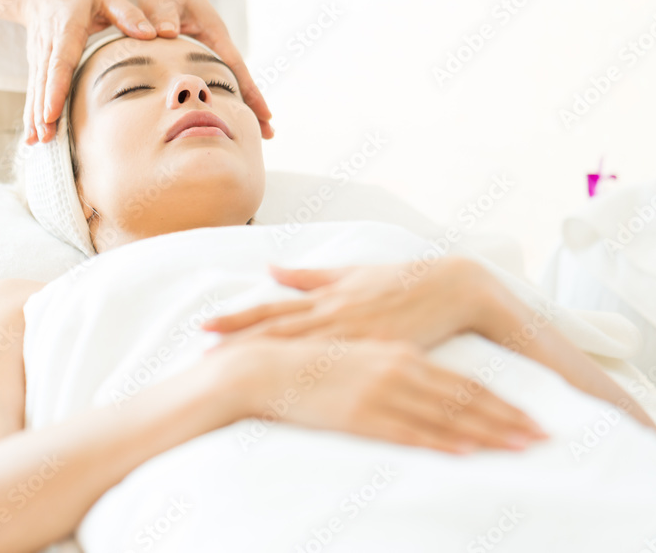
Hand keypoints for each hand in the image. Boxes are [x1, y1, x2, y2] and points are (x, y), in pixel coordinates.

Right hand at [17, 0, 157, 144]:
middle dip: (43, 111)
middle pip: (45, 82)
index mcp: (67, 29)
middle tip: (46, 137)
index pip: (60, 62)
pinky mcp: (37, 66)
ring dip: (35, 117)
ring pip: (37, 90)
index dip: (55, 87)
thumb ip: (128, 13)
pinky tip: (33, 137)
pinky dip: (31, 115)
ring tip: (38, 143)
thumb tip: (152, 34)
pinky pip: (35, 92)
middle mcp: (49, 46)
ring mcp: (40, 57)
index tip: (52, 111)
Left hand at [137, 0, 272, 138]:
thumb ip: (164, 14)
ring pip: (231, 83)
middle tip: (269, 136)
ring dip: (243, 106)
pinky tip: (224, 115)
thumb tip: (167, 33)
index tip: (265, 114)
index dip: (250, 92)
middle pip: (241, 81)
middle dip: (255, 107)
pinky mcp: (204, 55)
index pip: (236, 69)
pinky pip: (217, 80)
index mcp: (215, 35)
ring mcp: (214, 51)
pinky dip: (224, 98)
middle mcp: (219, 46)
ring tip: (256, 134)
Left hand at [204, 257, 493, 348]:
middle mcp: (333, 312)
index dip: (238, 319)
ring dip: (266, 359)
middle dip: (238, 342)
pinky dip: (314, 375)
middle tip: (202, 355)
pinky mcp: (378, 349)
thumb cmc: (401, 280)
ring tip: (235, 371)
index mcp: (326, 296)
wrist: (453, 287)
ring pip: (301, 348)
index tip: (205, 328)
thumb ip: (310, 275)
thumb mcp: (351, 273)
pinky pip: (341, 365)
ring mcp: (355, 332)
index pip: (272, 310)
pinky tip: (294, 386)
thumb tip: (271, 268)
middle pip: (277, 330)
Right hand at [221, 337, 548, 453]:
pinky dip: (442, 443)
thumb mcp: (362, 354)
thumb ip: (394, 363)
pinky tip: (467, 452)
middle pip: (466, 400)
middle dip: (509, 420)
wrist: (267, 368)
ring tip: (522, 447)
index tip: (531, 417)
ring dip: (489, 434)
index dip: (502, 402)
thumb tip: (424, 379)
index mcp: (402, 355)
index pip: (464, 383)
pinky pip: (410, 433)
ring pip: (447, 417)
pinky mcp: (362, 416)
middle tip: (545, 436)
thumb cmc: (314, 361)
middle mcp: (400, 371)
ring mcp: (383, 394)